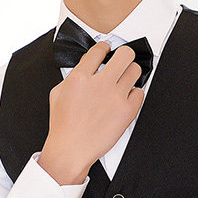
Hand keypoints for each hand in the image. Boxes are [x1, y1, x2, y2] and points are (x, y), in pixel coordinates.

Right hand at [39, 41, 143, 184]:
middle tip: (121, 61)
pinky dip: (134, 94)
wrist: (71, 149)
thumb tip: (86, 64)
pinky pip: (140, 92)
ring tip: (125, 80)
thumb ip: (73, 75)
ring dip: (130, 73)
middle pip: (125, 54)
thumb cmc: (64, 126)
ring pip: (135, 70)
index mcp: (80, 77)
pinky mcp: (127, 111)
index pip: (99, 49)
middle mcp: (100, 84)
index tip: (107, 51)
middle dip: (124, 55)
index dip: (105, 48)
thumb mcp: (58, 93)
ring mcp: (115, 97)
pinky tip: (125, 98)